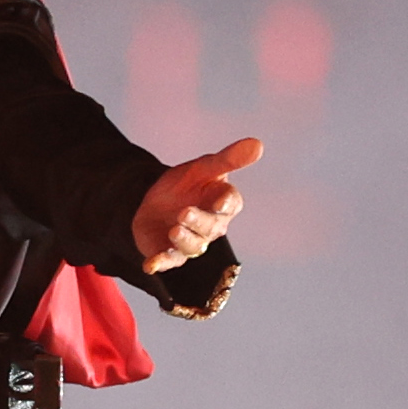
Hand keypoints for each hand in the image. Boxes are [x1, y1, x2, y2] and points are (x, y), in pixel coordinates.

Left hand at [133, 137, 261, 273]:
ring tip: (173, 229)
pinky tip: (150, 265)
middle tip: (183, 213)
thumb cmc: (186, 183)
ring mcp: (191, 241)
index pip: (231, 203)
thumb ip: (228, 159)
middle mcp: (211, 226)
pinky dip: (160, 263)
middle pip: (211, 227)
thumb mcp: (203, 167)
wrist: (153, 200)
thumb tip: (257, 144)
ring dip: (184, 240)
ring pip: (193, 246)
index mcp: (222, 202)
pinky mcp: (170, 253)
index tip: (220, 201)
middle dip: (199, 221)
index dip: (225, 203)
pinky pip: (168, 261)